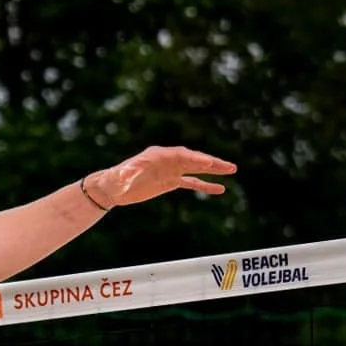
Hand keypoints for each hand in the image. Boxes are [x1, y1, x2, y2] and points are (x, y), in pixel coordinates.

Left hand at [86, 146, 235, 207]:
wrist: (113, 188)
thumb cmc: (115, 181)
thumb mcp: (120, 178)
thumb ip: (126, 174)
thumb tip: (126, 174)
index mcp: (158, 155)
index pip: (182, 155)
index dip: (195, 159)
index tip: (209, 163)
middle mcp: (167, 160)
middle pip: (193, 159)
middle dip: (211, 162)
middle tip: (229, 166)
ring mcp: (171, 170)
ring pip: (196, 169)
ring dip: (213, 170)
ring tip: (232, 171)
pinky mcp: (171, 181)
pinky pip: (192, 182)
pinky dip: (205, 185)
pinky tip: (220, 189)